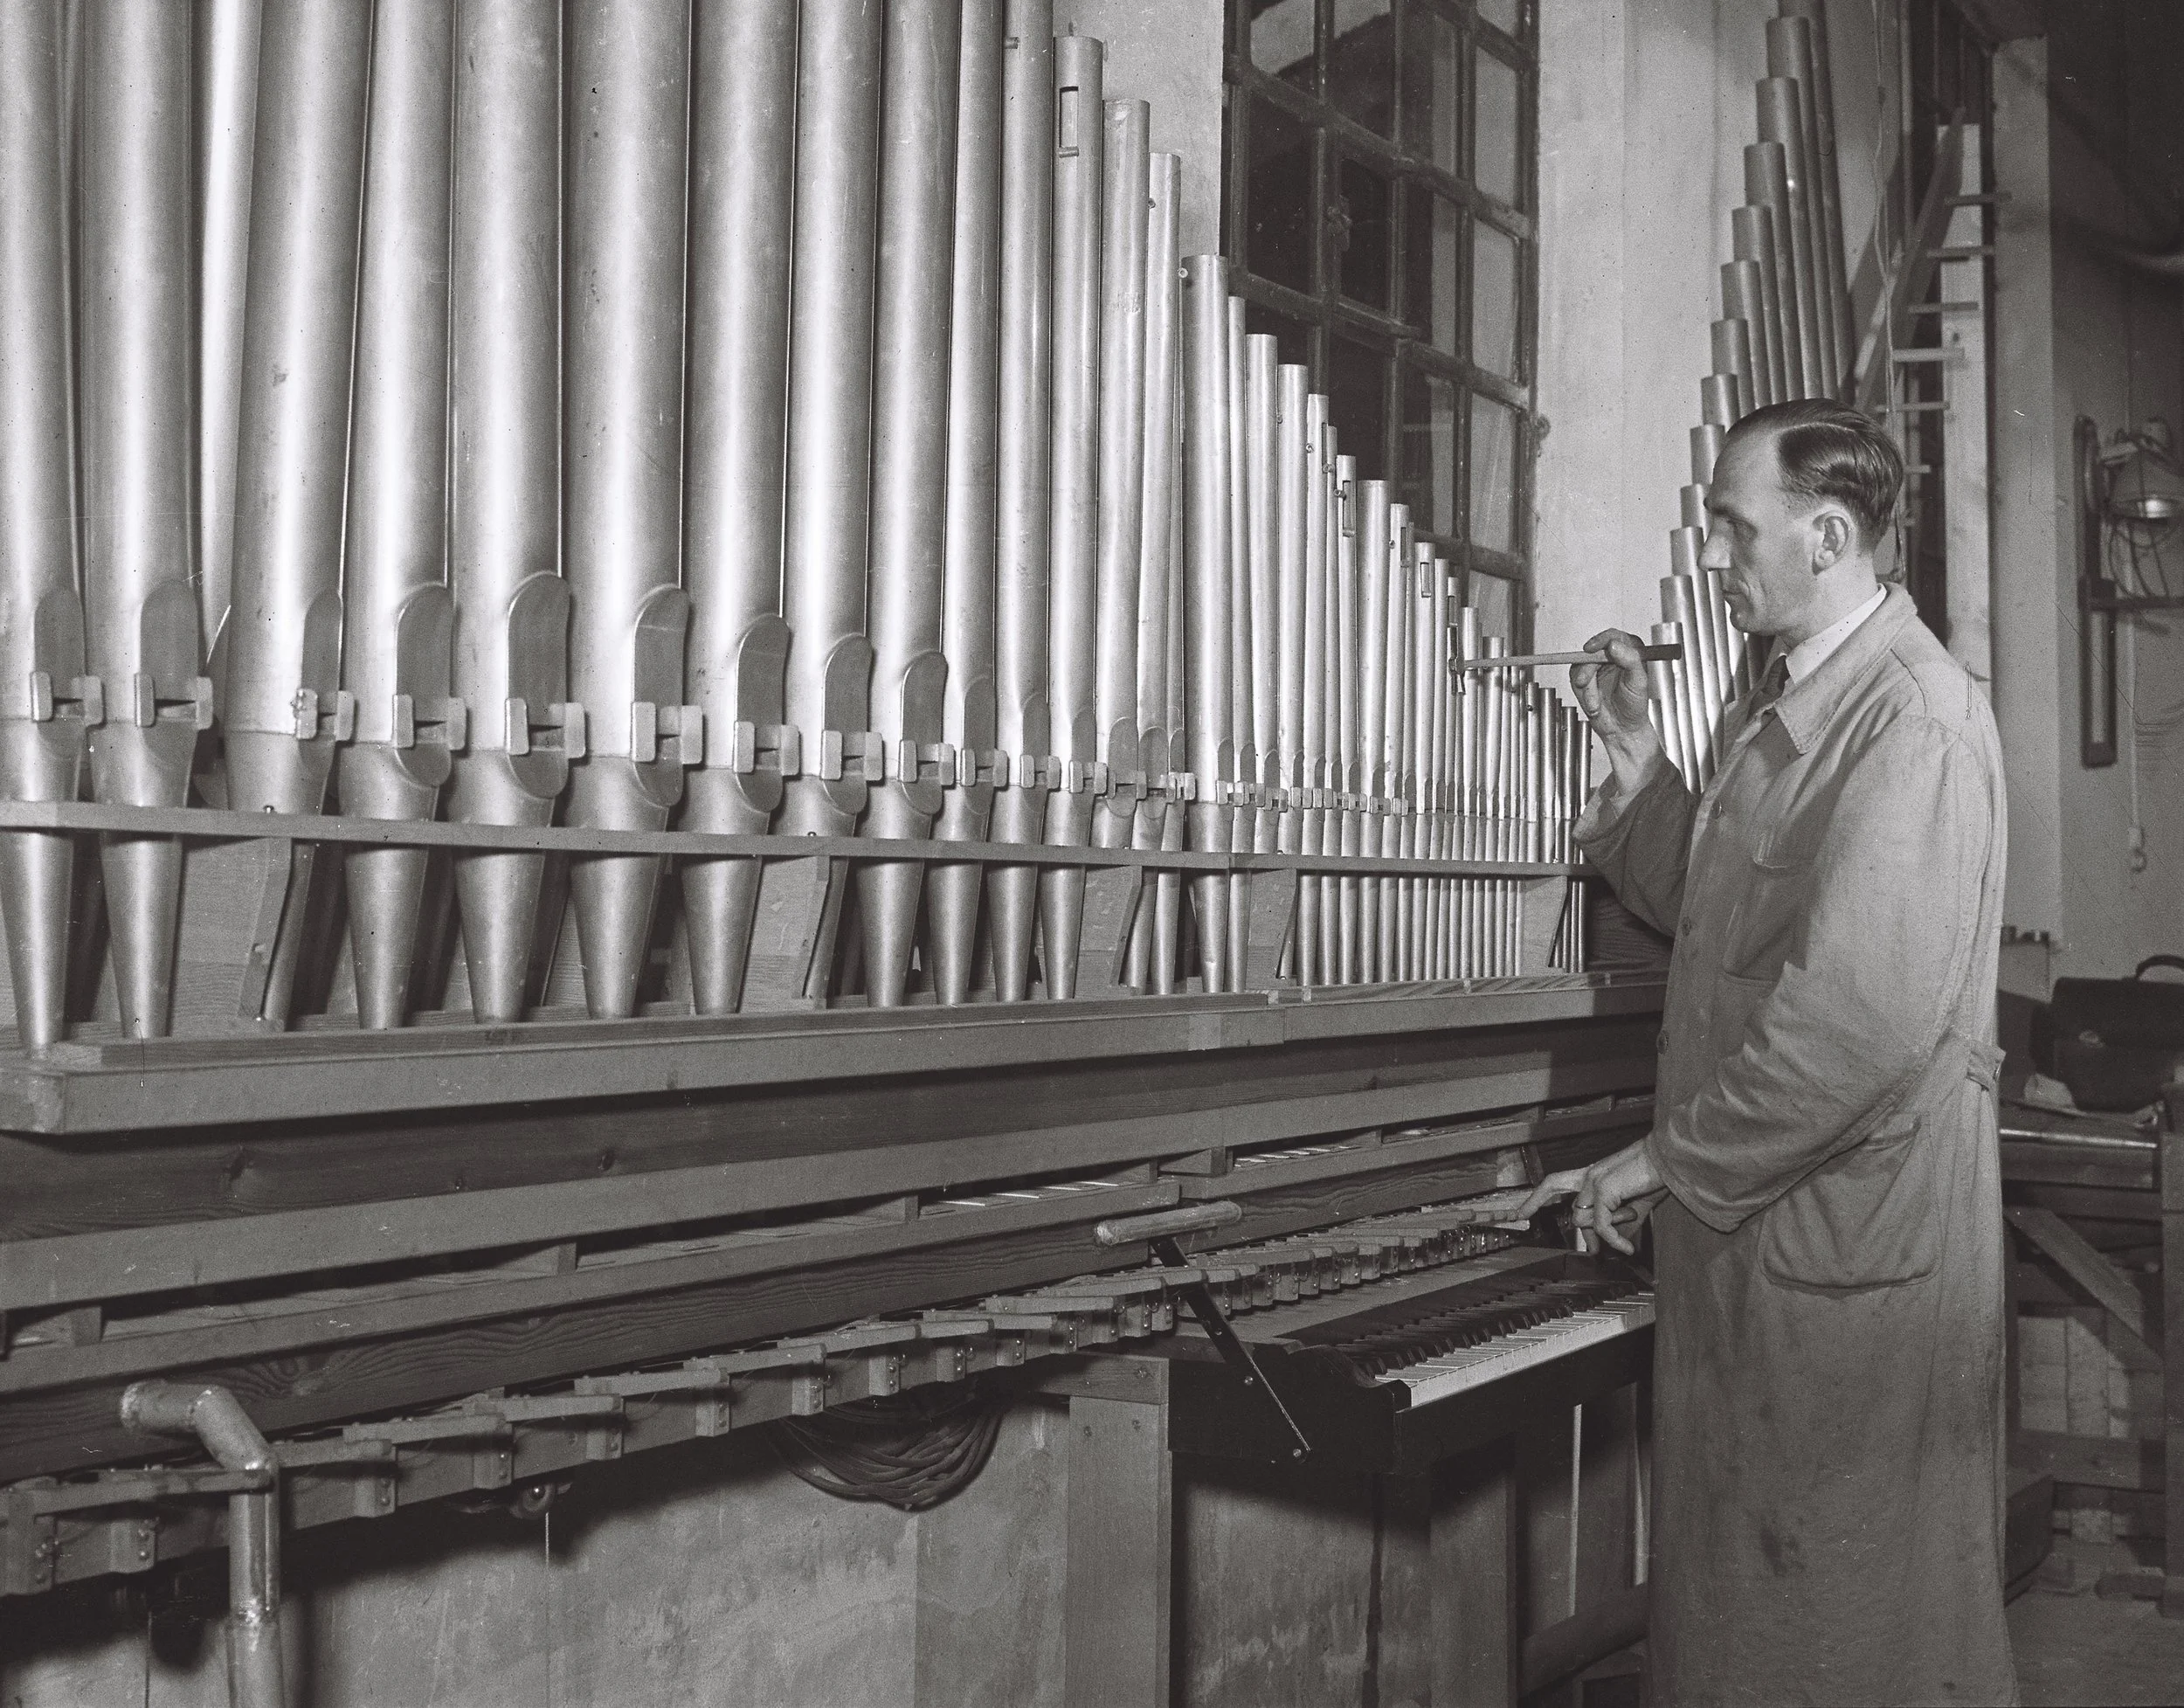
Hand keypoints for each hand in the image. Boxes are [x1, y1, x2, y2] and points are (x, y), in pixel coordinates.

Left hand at [1516, 1138, 1665, 1256]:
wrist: (1671, 1162)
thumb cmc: (1655, 1180)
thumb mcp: (1631, 1207)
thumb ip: (1615, 1224)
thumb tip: (1606, 1249)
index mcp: (1593, 1175)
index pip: (1554, 1183)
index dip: (1535, 1198)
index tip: (1519, 1213)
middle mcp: (1589, 1174)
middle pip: (1568, 1206)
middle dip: (1573, 1226)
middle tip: (1576, 1243)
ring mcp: (1594, 1179)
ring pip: (1584, 1219)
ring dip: (1610, 1228)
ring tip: (1631, 1219)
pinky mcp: (1604, 1187)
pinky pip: (1601, 1225)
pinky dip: (1614, 1240)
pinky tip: (1627, 1248)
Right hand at [1569, 630, 1665, 794]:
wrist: (1622, 729)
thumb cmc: (1634, 706)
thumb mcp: (1639, 681)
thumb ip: (1630, 660)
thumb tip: (1615, 645)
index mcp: (1629, 652)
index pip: (1613, 637)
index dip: (1601, 640)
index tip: (1592, 648)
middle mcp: (1612, 657)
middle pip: (1592, 651)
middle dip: (1588, 671)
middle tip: (1584, 682)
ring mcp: (1597, 668)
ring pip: (1581, 666)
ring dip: (1587, 688)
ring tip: (1595, 704)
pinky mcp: (1585, 679)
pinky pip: (1575, 679)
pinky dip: (1583, 694)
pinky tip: (1592, 703)